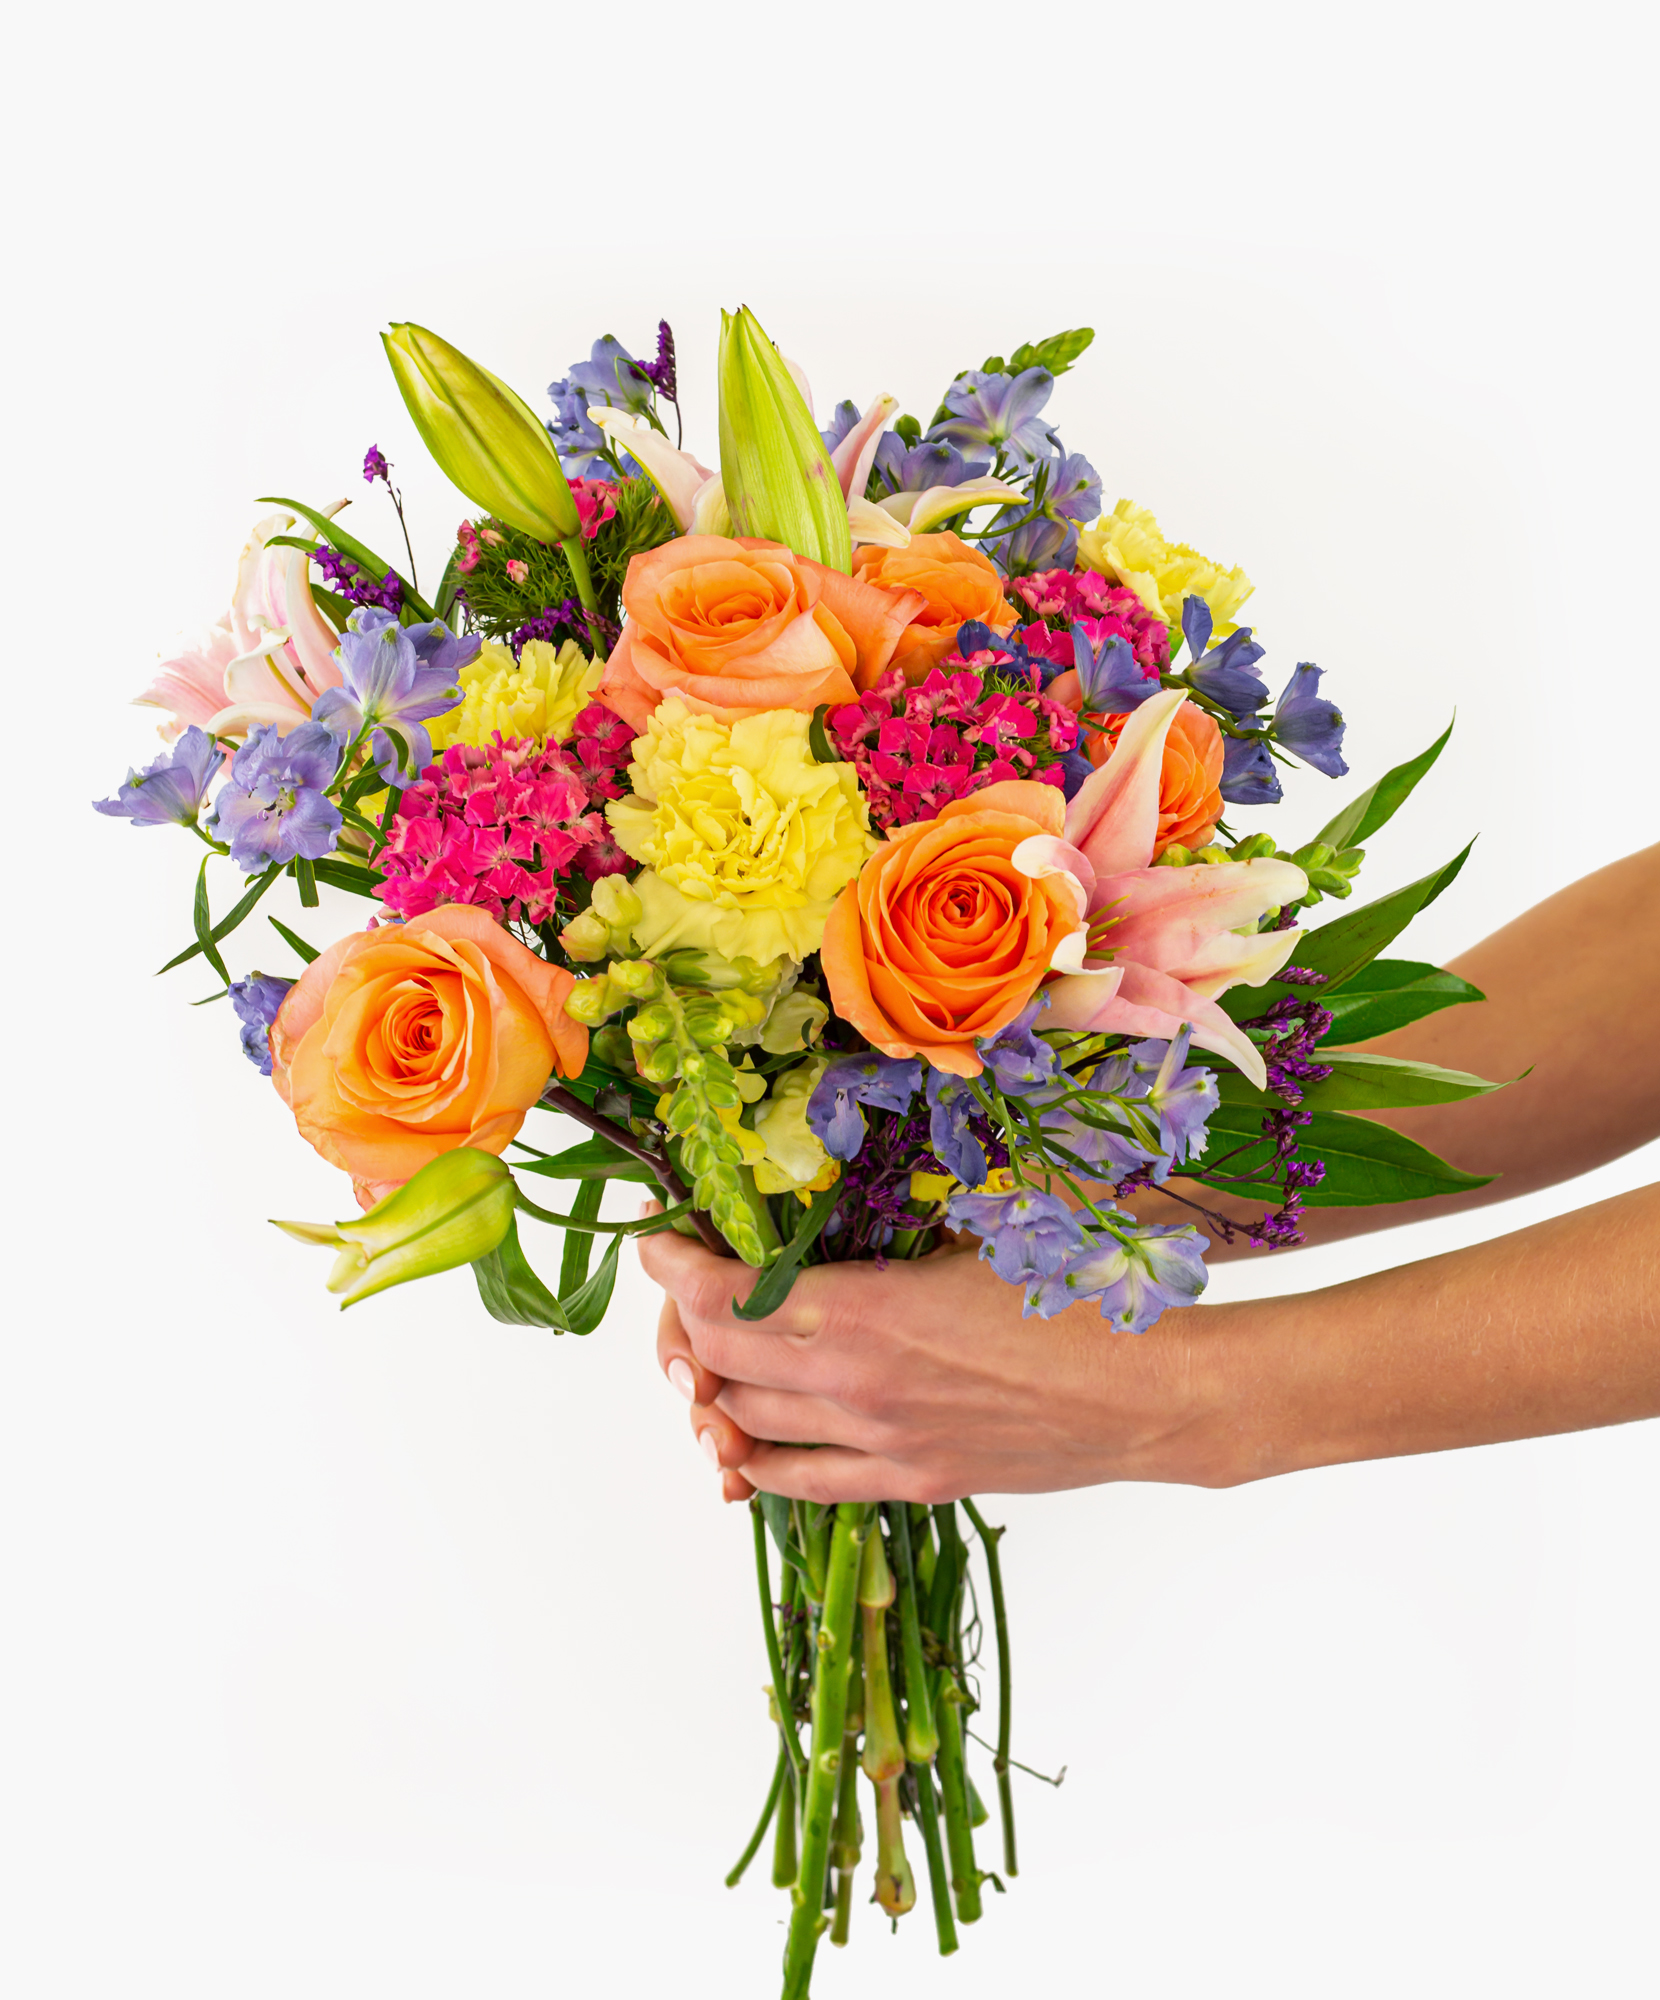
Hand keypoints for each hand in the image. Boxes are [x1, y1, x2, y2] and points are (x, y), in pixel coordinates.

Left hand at [642, 1224, 1225, 1503]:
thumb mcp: (975, 1230)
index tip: (658, 1240)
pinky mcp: (912, 1481)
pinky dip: (756, 1462)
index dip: (673, 1267)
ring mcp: (880, 1443)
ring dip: (713, 1390)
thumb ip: (888, 1228)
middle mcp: (855, 1384)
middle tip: (682, 1291)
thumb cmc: (1077, 1293)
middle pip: (718, 1362)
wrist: (1151, 1391)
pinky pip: (802, 1484)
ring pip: (746, 1427)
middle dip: (681, 1323)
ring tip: (708, 1357)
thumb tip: (830, 1198)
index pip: (723, 1296)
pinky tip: (741, 1444)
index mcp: (865, 1309)